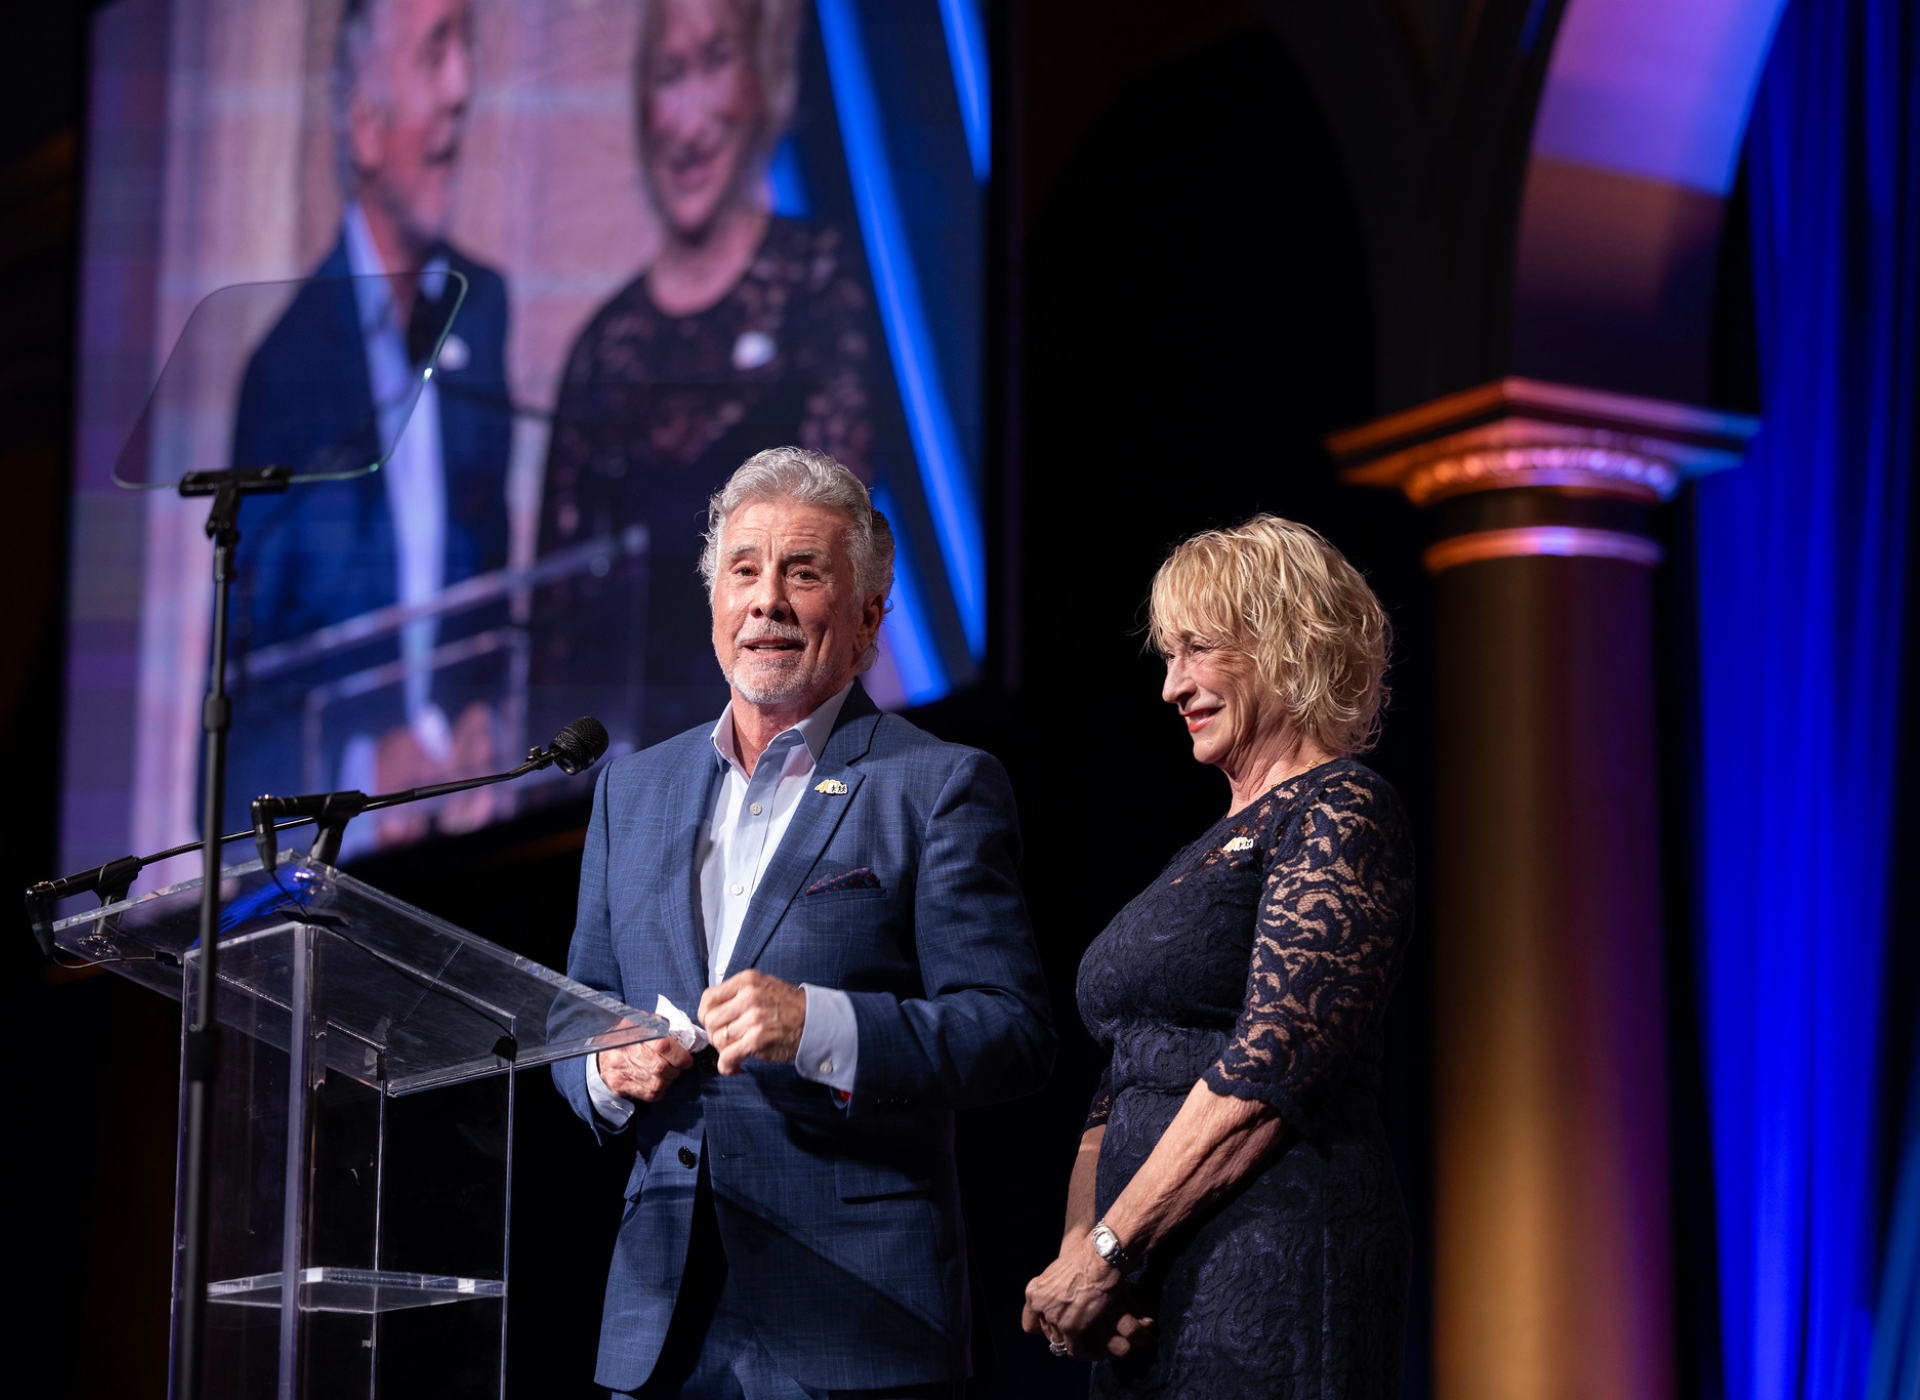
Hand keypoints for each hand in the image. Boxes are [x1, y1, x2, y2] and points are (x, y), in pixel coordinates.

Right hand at [596, 1034, 693, 1102]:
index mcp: (634, 1033)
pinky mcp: (620, 1085)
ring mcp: (622, 1071)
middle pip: (661, 1068)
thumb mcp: (641, 1022)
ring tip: (667, 1074)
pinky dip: (658, 1091)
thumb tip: (683, 1035)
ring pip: (656, 1083)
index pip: (663, 1046)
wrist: (601, 1051)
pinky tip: (657, 1083)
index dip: (680, 1055)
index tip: (686, 1060)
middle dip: (675, 1070)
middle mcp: (627, 1052)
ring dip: (668, 1081)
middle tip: (677, 1066)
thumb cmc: (626, 1035)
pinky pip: (648, 1094)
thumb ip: (660, 1026)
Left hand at [697, 970, 806, 1073]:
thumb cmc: (789, 1007)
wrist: (816, 1021)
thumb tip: (712, 1012)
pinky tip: (734, 1067)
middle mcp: (748, 996)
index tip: (713, 1024)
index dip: (706, 1015)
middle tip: (727, 1041)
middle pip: (710, 1020)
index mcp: (747, 981)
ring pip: (718, 1039)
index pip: (708, 997)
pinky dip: (726, 1066)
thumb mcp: (763, 986)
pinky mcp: (758, 1039)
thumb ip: (738, 994)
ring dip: (724, 1051)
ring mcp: (753, 1018)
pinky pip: (728, 1056)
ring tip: (735, 1052)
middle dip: (715, 1035)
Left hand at [1021, 1232, 1151, 1358]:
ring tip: (1089, 1343)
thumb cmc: (1084, 1259)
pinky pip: (1074, 1350)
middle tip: (1078, 1333)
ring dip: (1075, 1344)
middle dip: (1062, 1334)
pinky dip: (1085, 1352)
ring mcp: (1054, 1318)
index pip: (1029, 1324)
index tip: (1057, 1325)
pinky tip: (1095, 1349)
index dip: (1044, 1326)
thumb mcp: (1057, 1273)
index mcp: (1033, 1292)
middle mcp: (1040, 1306)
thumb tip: (1058, 1303)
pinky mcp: (1072, 1328)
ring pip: (1061, 1343)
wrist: (1100, 1257)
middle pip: (1047, 1334)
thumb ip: (1051, 1291)